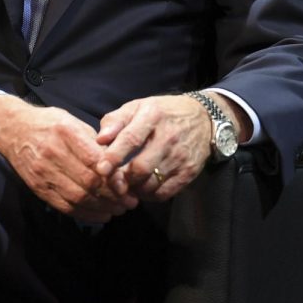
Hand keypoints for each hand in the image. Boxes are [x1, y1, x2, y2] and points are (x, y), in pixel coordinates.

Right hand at [0, 96, 137, 221]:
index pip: (94, 161)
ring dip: (103, 208)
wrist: (12, 130)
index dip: (114, 177)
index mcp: (65, 132)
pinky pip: (65, 206)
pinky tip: (101, 214)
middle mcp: (53, 153)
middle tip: (130, 202)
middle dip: (113, 196)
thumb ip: (95, 142)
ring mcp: (43, 173)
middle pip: (88, 183)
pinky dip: (86, 214)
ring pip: (78, 198)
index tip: (128, 185)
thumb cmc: (49, 123)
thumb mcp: (73, 122)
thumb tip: (118, 165)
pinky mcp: (38, 188)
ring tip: (119, 209)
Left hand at [94, 94, 214, 200]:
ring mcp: (180, 156)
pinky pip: (164, 193)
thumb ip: (115, 121)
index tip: (101, 169)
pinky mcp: (189, 172)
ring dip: (134, 189)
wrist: (202, 118)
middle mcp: (168, 136)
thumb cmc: (161, 113)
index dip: (114, 156)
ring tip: (127, 183)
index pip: (131, 139)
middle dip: (122, 179)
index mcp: (152, 116)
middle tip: (113, 181)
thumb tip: (100, 140)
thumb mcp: (137, 107)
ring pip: (151, 184)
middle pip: (140, 168)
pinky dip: (149, 195)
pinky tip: (143, 187)